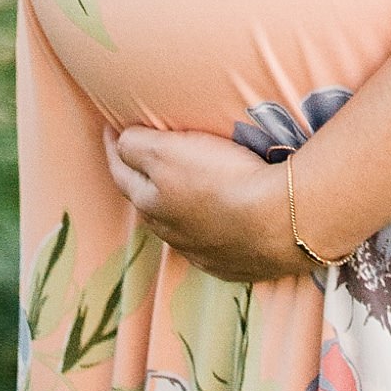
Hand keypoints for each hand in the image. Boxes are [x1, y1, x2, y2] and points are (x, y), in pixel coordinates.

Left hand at [103, 123, 303, 282]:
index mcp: (151, 202)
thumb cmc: (223, 178)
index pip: (120, 171)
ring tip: (178, 184)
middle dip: (139, 177)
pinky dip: (203, 228)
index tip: (110, 128)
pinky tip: (214, 219)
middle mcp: (170, 232)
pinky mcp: (232, 263)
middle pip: (145, 200)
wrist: (279, 220)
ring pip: (176, 225)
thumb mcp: (169, 151)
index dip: (113, 147)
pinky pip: (208, 244)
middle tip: (140, 154)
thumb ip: (136, 145)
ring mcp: (201, 251)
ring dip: (171, 205)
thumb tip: (120, 142)